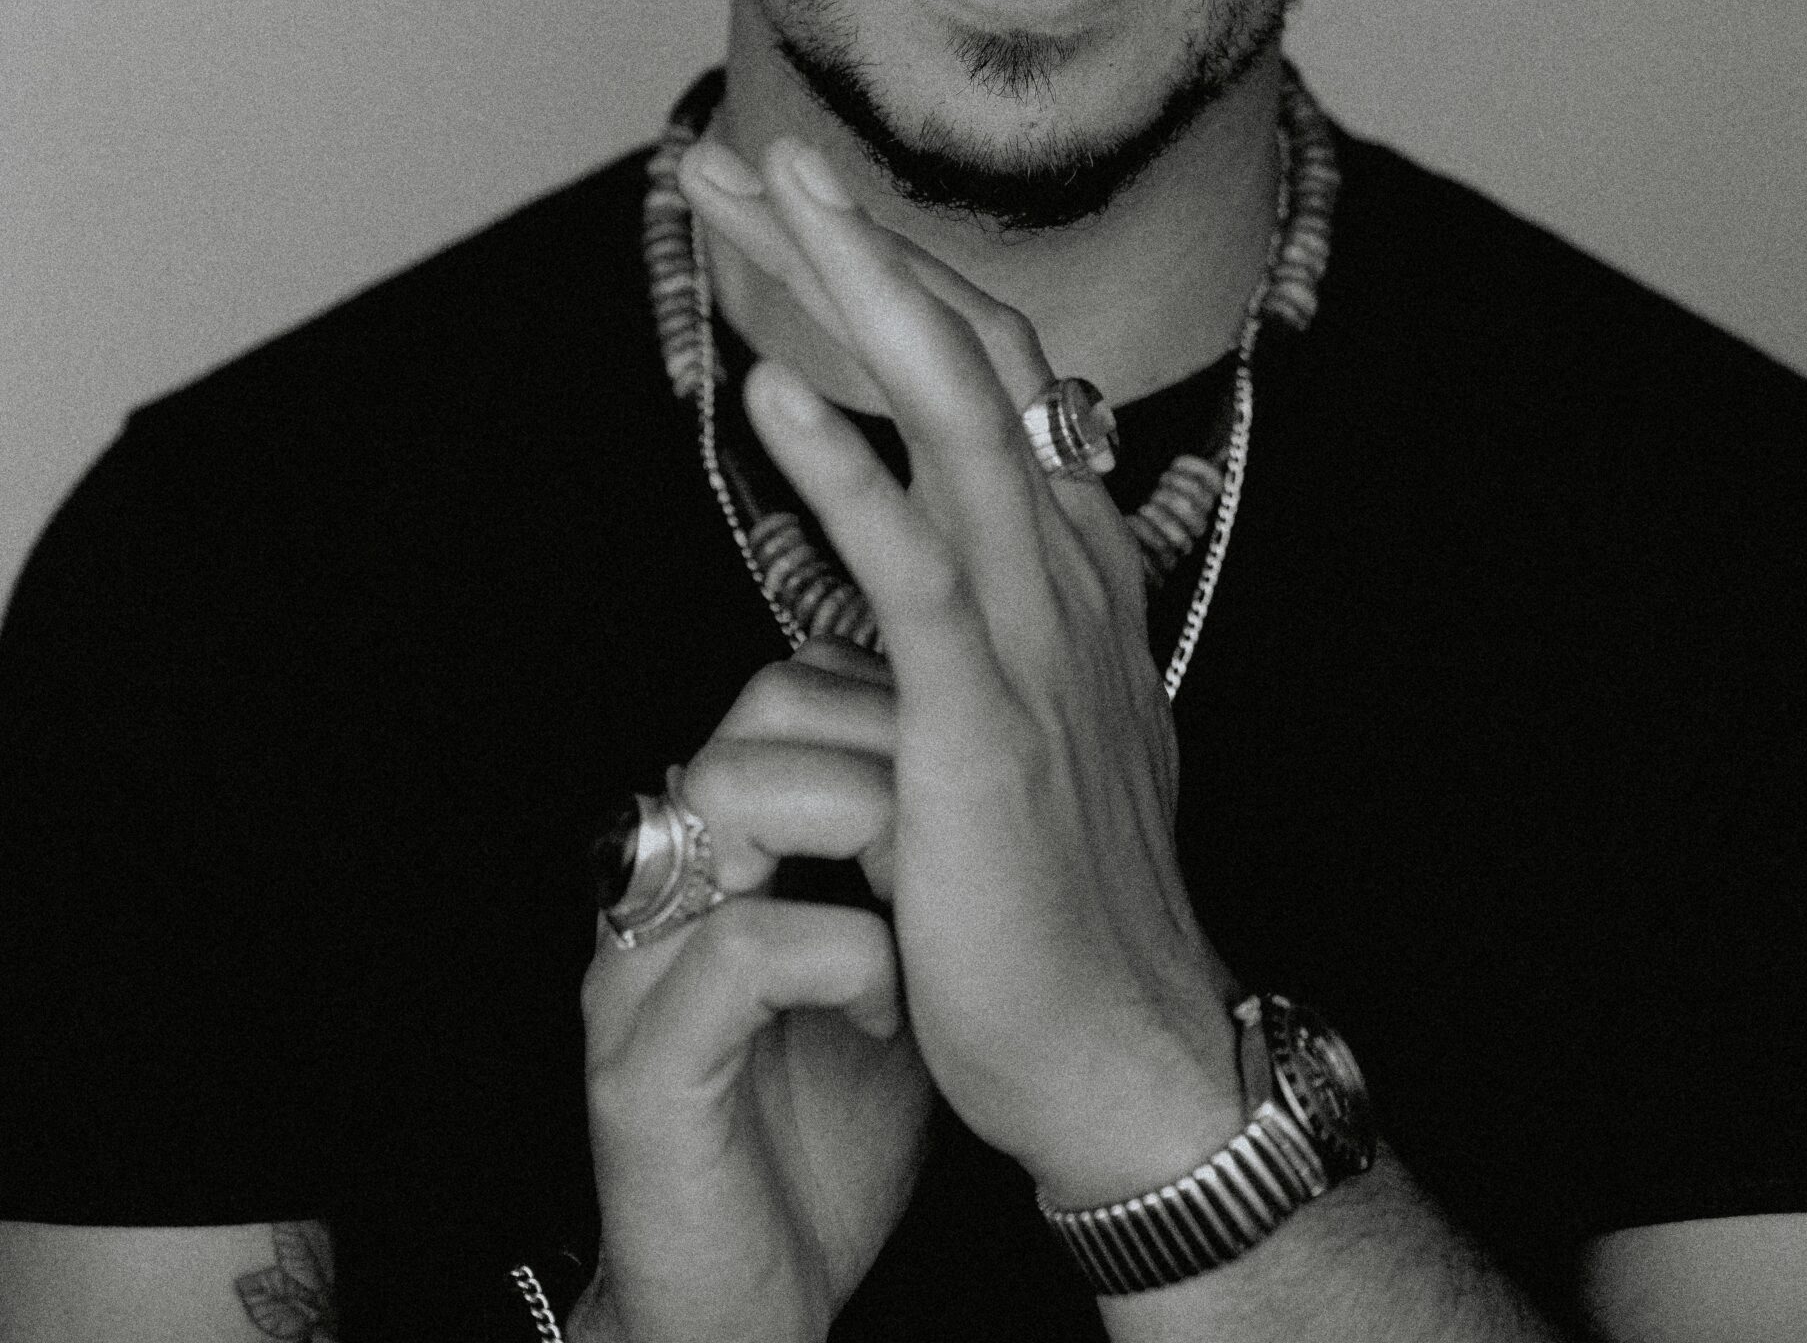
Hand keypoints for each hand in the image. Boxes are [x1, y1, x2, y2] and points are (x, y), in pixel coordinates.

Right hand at [579, 640, 931, 1342]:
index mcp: (719, 860)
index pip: (785, 695)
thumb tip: (999, 780)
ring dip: (865, 833)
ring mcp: (638, 974)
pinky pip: (742, 950)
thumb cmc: (824, 1147)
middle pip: (755, 719)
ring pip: (732, 802)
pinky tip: (891, 1008)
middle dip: (886, 748)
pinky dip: (844, 957)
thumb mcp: (896, 979)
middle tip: (961, 826)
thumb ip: (913, 877)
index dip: (891, 707)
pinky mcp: (643, 1068)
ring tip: (928, 904)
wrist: (752, 1314)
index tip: (974, 770)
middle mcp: (663, 893)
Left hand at [678, 137, 1244, 1209]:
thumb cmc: (1063, 894)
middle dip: (851, 242)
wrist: (1125, 1048)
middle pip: (961, 352)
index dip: (885, 275)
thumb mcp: (1039, 716)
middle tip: (747, 155)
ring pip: (952, 413)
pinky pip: (910, 568)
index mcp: (1067, 558)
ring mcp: (1032, 629)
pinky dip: (845, 471)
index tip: (789, 210)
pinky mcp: (983, 714)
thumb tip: (958, 543)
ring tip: (773, 198)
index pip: (979, 369)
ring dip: (856, 292)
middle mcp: (1061, 563)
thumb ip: (1005, 609)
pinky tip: (772, 398)